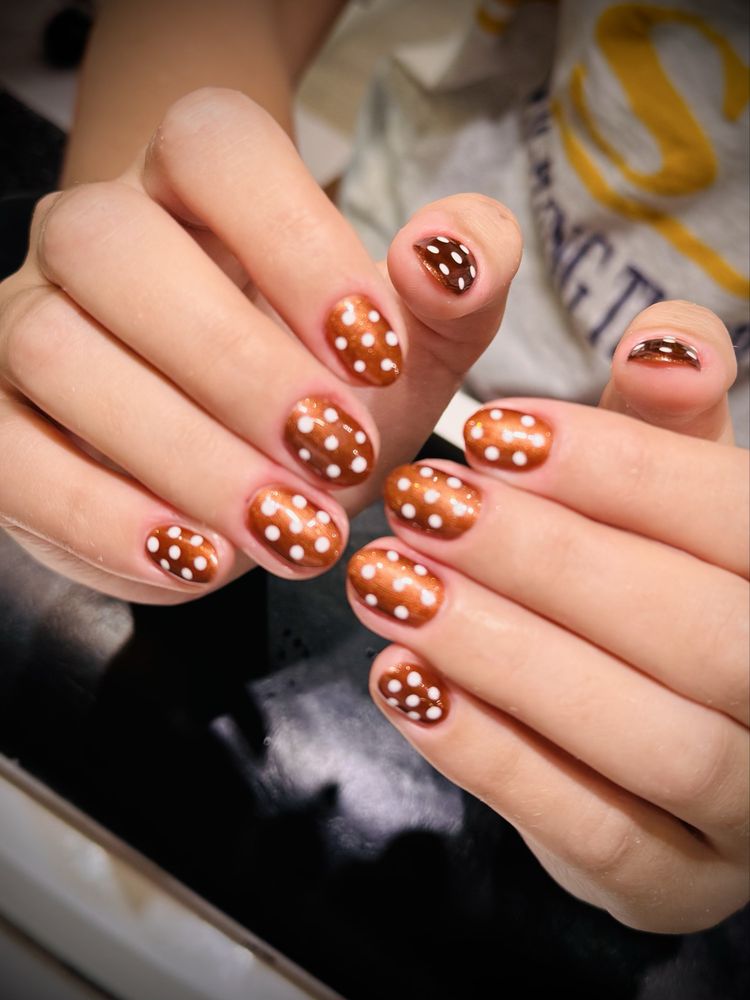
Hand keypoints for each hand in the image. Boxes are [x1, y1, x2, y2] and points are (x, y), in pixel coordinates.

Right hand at [0, 87, 519, 602]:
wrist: (255, 461)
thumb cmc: (336, 386)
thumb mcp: (422, 339)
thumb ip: (462, 281)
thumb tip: (441, 255)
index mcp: (197, 184)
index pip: (214, 146)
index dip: (296, 242)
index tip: (376, 354)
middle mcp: (96, 236)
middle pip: (116, 245)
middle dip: (238, 365)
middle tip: (335, 456)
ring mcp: (30, 322)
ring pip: (56, 349)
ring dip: (183, 453)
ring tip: (286, 528)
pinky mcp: (2, 424)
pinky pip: (11, 458)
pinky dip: (103, 517)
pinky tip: (199, 558)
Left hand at [346, 301, 748, 931]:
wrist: (652, 725)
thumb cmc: (654, 582)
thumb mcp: (667, 491)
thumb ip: (669, 421)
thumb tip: (668, 340)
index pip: (743, 522)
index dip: (620, 469)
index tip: (492, 430)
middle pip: (702, 635)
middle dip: (549, 562)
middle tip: (422, 504)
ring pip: (654, 740)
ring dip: (506, 655)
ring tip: (389, 583)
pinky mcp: (677, 889)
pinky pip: (594, 835)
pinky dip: (492, 756)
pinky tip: (403, 680)